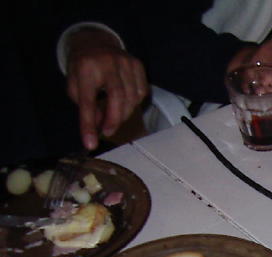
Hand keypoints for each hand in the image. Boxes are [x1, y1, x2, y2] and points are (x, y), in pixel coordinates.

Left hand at [65, 28, 148, 150]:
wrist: (94, 42)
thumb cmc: (83, 68)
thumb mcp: (75, 86)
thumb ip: (86, 107)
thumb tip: (101, 125)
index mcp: (85, 67)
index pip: (88, 101)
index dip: (89, 124)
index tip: (90, 143)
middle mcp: (107, 62)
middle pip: (117, 98)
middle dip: (113, 120)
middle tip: (107, 131)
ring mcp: (125, 62)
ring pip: (131, 98)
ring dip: (123, 113)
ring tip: (113, 114)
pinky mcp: (138, 64)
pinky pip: (141, 92)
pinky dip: (134, 103)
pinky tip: (124, 101)